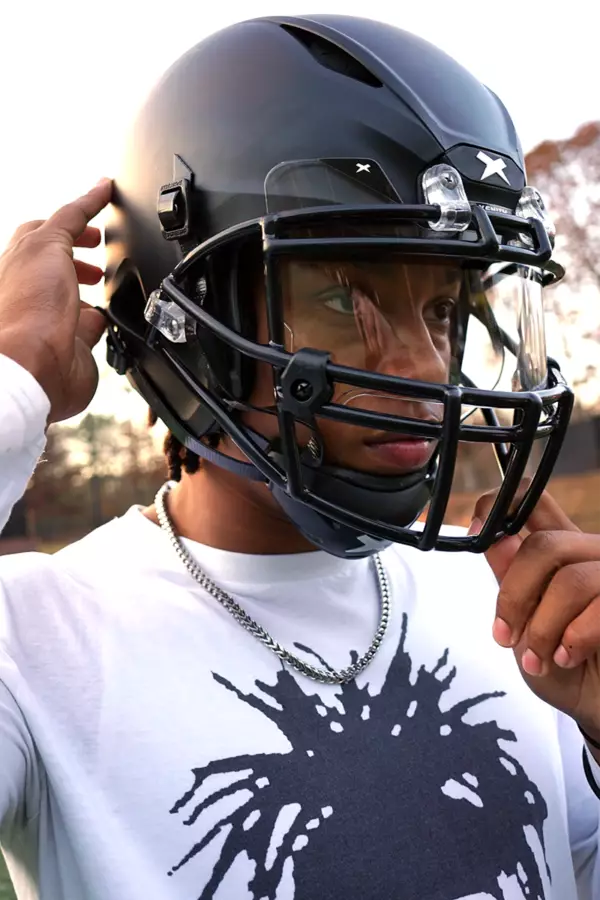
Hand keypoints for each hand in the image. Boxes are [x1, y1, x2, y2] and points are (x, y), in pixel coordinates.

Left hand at [0, 179, 112, 422]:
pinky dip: (103, 322)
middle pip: (59, 261)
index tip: (104, 196)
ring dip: (92, 288)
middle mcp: (36, 290)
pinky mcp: (74, 347)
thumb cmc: (31, 307)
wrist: (35, 364)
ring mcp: (54, 319)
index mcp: (23, 260)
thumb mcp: (48, 242)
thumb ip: (72, 217)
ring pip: (76, 297)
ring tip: (108, 281)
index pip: (51, 226)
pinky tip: (111, 318)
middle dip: (80, 251)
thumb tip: (96, 188)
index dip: (80, 212)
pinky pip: (91, 329)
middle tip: (100, 244)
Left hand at [471, 486, 599, 736]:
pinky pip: (599, 606)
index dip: (502, 505)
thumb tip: (492, 537)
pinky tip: (567, 656)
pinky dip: (574, 637)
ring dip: (543, 628)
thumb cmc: (562, 668)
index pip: (534, 504)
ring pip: (570, 580)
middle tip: (506, 635)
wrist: (596, 708)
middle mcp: (590, 554)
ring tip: (539, 659)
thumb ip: (510, 583)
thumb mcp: (521, 628)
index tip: (477, 529)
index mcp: (560, 551)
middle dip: (515, 596)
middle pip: (544, 545)